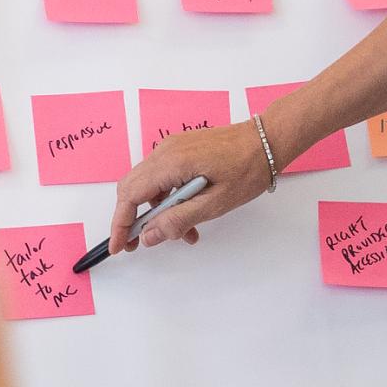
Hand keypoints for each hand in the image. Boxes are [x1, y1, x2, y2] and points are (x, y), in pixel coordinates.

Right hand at [106, 122, 272, 255]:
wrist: (267, 140)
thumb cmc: (248, 169)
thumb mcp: (215, 203)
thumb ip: (178, 220)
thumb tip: (149, 236)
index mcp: (171, 163)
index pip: (130, 196)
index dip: (120, 223)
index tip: (118, 246)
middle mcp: (165, 151)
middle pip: (131, 189)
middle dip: (133, 219)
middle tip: (139, 244)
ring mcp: (172, 148)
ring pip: (148, 185)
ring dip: (158, 212)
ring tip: (184, 233)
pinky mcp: (181, 150)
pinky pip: (163, 176)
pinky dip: (169, 198)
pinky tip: (189, 214)